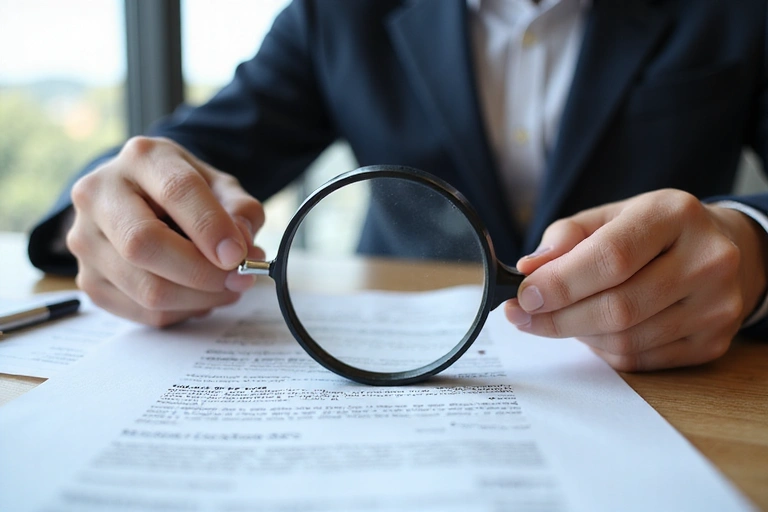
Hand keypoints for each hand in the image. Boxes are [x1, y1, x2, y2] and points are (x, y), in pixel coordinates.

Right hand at [66, 136, 265, 326]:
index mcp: (142, 158)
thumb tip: (243, 251)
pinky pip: (142, 311)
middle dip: (201, 272)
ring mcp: (85, 239)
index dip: (210, 228)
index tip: (238, 255)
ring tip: (227, 288)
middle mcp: (100, 193)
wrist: (141, 199)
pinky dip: (182, 311)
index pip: (175, 191)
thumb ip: (240, 212)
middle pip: (144, 244)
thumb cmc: (186, 194)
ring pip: (145, 287)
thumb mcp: (221, 187)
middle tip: (239, 278)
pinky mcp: (88, 279)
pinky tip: (200, 296)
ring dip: (199, 298)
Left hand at [505, 189, 767, 370]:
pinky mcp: (712, 342)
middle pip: (618, 306)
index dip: (561, 282)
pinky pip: (639, 359)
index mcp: (674, 215)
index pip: (612, 256)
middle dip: (559, 317)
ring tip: (558, 319)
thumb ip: (567, 237)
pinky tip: (591, 331)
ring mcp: (716, 306)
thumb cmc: (651, 233)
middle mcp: (707, 259)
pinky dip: (603, 349)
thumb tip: (529, 268)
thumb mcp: (610, 216)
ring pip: (626, 339)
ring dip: (578, 334)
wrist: (723, 251)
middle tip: (523, 317)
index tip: (524, 295)